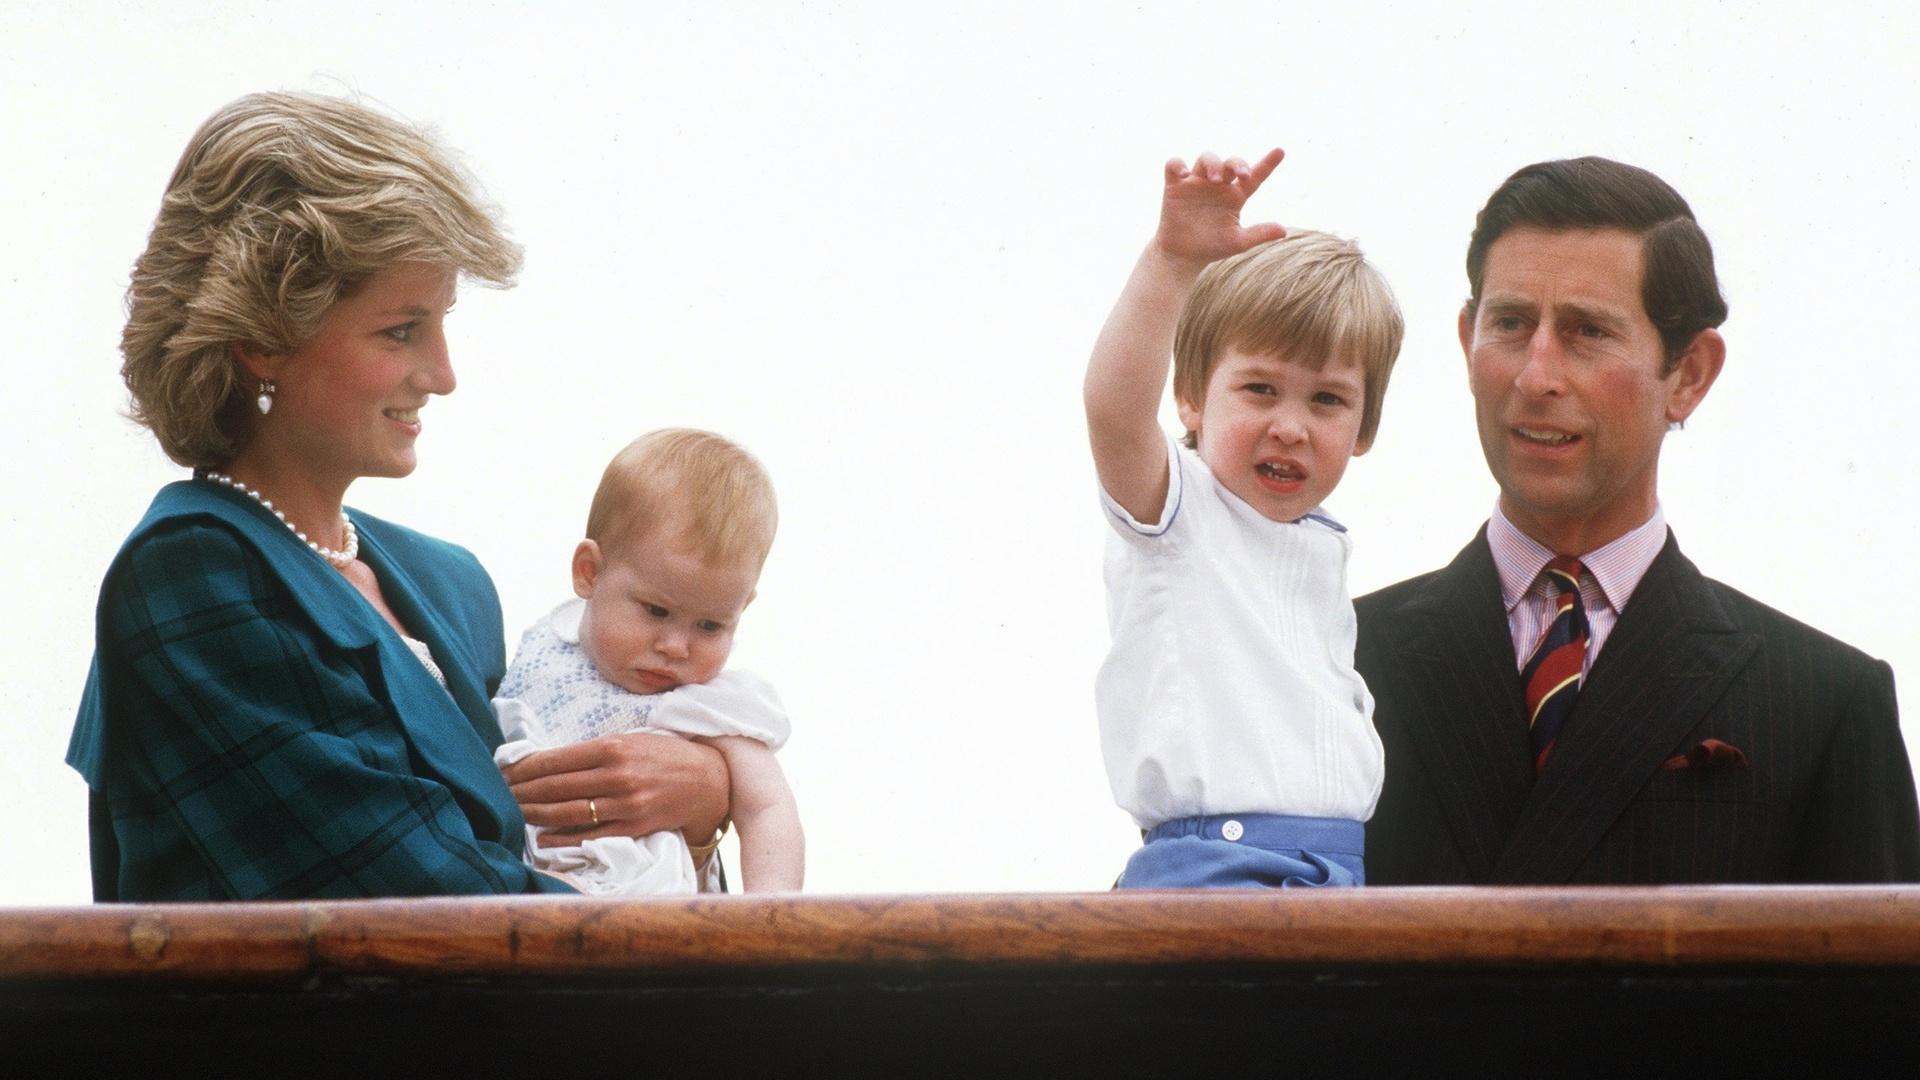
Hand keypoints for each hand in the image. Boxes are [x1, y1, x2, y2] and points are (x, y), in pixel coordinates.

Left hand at [501, 731, 729, 848]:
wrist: (709, 780)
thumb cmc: (666, 755)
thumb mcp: (631, 739)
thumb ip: (594, 751)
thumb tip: (550, 762)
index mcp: (613, 748)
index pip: (556, 759)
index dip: (524, 768)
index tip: (503, 772)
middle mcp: (617, 776)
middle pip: (556, 786)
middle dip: (522, 791)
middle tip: (498, 794)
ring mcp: (626, 804)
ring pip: (568, 812)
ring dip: (535, 813)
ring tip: (515, 812)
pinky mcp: (634, 827)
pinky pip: (591, 835)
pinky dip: (563, 837)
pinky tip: (542, 836)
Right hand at [1154, 148, 1287, 267]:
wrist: (1182, 257)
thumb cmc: (1211, 248)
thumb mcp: (1238, 242)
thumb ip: (1259, 234)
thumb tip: (1284, 231)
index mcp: (1235, 196)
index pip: (1255, 176)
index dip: (1268, 163)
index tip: (1280, 151)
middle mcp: (1218, 186)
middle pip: (1230, 163)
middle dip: (1237, 164)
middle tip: (1242, 175)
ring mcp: (1196, 184)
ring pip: (1206, 158)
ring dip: (1213, 164)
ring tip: (1214, 180)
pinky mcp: (1175, 186)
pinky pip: (1174, 165)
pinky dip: (1178, 164)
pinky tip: (1184, 174)